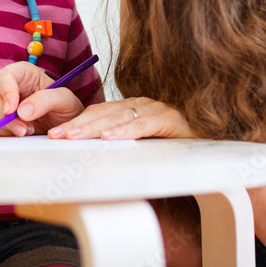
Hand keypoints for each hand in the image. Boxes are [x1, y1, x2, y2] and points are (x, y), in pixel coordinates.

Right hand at [0, 62, 85, 136]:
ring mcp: (1, 102)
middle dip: (4, 114)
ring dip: (5, 125)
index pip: (4, 75)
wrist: (65, 126)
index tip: (12, 110)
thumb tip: (22, 111)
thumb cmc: (65, 107)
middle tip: (24, 129)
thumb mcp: (64, 100)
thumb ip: (46, 100)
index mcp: (23, 73)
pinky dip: (2, 132)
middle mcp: (9, 85)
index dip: (6, 92)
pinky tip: (20, 134)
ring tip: (28, 131)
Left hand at [47, 97, 196, 139]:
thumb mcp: (138, 149)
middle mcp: (140, 106)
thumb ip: (118, 149)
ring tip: (74, 136)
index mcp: (130, 110)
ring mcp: (156, 110)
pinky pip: (144, 124)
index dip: (76, 123)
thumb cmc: (171, 151)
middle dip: (78, 125)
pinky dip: (126, 130)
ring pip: (119, 117)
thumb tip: (88, 160)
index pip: (98, 114)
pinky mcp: (171, 119)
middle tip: (56, 135)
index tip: (55, 133)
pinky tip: (110, 137)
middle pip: (103, 113)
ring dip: (95, 127)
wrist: (210, 151)